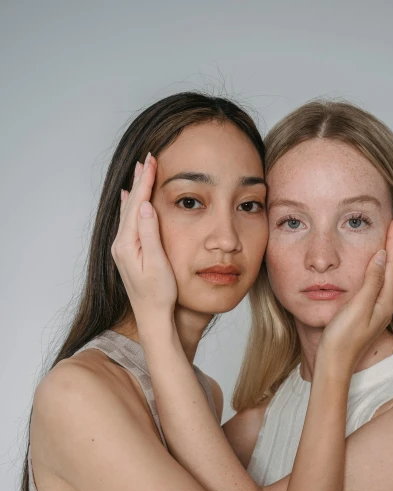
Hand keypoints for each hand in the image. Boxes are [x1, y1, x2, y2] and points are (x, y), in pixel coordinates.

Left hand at [112, 153, 177, 326]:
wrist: (152, 317)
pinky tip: (129, 199)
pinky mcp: (128, 253)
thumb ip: (150, 233)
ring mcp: (123, 249)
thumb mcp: (158, 263)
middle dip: (140, 181)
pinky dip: (131, 206)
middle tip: (148, 158)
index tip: (151, 162)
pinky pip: (129, 222)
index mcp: (127, 243)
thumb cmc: (159, 294)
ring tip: (141, 172)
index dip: (145, 182)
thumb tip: (146, 206)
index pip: (137, 205)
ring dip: (136, 191)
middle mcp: (121, 244)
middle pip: (130, 205)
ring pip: (129, 212)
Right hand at [319, 215, 392, 367]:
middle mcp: (385, 304)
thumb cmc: (343, 339)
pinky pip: (380, 282)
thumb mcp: (357, 307)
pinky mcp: (368, 313)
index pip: (392, 263)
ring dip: (392, 253)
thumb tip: (382, 257)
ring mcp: (378, 309)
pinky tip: (379, 265)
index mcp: (385, 301)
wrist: (335, 364)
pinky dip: (382, 267)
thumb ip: (371, 282)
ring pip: (388, 274)